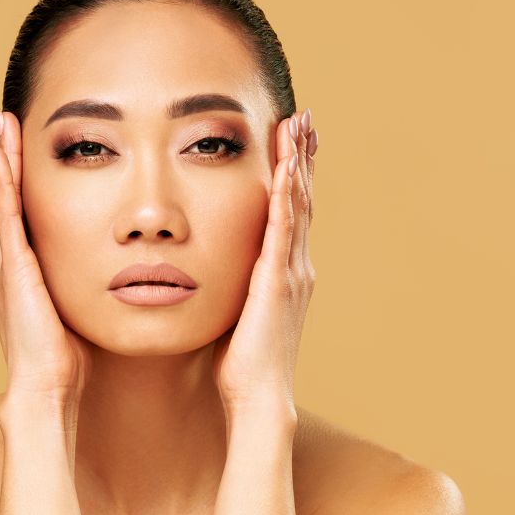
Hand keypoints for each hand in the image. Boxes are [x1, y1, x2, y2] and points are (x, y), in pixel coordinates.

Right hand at [0, 111, 92, 408]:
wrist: (43, 387)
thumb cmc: (60, 364)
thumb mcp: (66, 318)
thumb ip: (71, 298)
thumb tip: (95, 288)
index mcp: (16, 278)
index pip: (4, 224)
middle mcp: (4, 266)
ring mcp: (6, 264)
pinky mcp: (15, 266)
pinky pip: (7, 213)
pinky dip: (2, 182)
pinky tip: (0, 154)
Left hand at [211, 108, 316, 415]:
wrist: (259, 396)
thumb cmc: (242, 364)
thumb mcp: (236, 315)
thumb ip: (233, 290)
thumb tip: (210, 273)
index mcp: (284, 274)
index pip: (290, 215)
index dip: (293, 177)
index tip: (290, 142)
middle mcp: (295, 267)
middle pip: (301, 200)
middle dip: (302, 157)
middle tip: (304, 118)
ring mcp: (291, 272)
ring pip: (298, 205)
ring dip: (299, 162)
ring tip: (300, 123)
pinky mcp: (279, 281)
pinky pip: (284, 228)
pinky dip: (288, 193)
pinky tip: (287, 164)